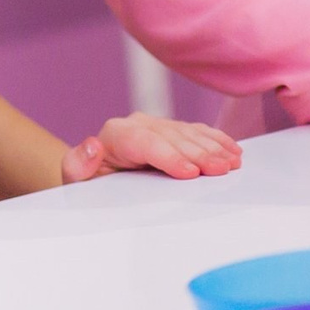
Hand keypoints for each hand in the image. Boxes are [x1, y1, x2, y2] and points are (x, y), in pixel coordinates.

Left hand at [61, 114, 243, 183]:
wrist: (99, 179)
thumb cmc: (90, 184)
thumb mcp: (77, 181)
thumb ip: (78, 165)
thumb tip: (92, 146)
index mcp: (114, 136)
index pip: (142, 141)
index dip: (168, 155)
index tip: (190, 173)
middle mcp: (137, 125)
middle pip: (172, 136)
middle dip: (198, 154)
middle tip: (222, 171)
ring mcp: (158, 127)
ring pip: (189, 133)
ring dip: (212, 148)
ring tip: (232, 163)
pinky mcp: (175, 133)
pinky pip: (199, 132)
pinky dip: (217, 140)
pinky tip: (233, 151)